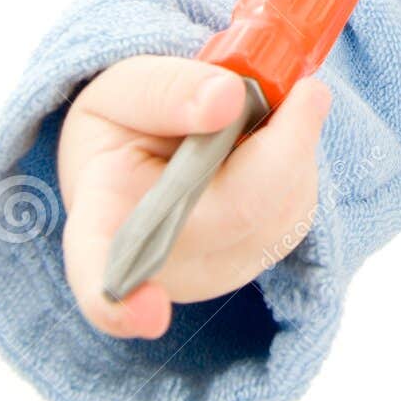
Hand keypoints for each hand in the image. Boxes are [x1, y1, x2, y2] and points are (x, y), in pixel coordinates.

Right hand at [57, 53, 331, 340]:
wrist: (142, 145)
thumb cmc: (126, 121)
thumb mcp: (127, 86)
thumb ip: (168, 90)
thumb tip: (229, 100)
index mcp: (101, 218)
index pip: (99, 270)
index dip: (119, 303)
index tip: (149, 314)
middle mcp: (154, 265)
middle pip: (236, 215)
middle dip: (284, 143)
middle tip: (300, 88)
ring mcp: (204, 275)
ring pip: (280, 215)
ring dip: (297, 151)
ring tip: (266, 112)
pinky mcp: (246, 268)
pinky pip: (295, 217)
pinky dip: (301, 168)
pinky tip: (275, 142)